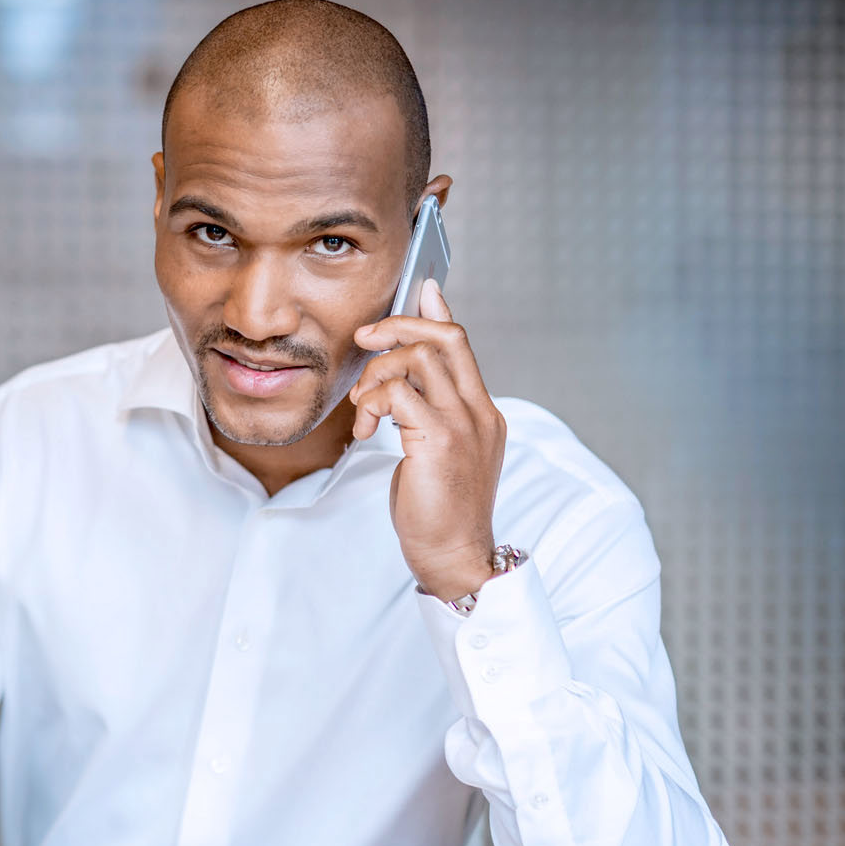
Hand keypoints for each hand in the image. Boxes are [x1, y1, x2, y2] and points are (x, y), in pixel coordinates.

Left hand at [348, 278, 505, 601]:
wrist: (455, 556)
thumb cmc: (440, 511)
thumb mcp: (438, 453)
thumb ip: (428, 414)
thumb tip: (403, 385)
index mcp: (482, 412)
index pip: (462, 344)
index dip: (436, 313)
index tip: (420, 290)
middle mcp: (479, 412)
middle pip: (444, 338)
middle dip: (398, 327)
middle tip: (364, 339)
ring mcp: (463, 425)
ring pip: (418, 360)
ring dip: (376, 374)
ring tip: (363, 407)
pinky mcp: (439, 442)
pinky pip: (399, 394)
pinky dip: (373, 401)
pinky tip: (365, 428)